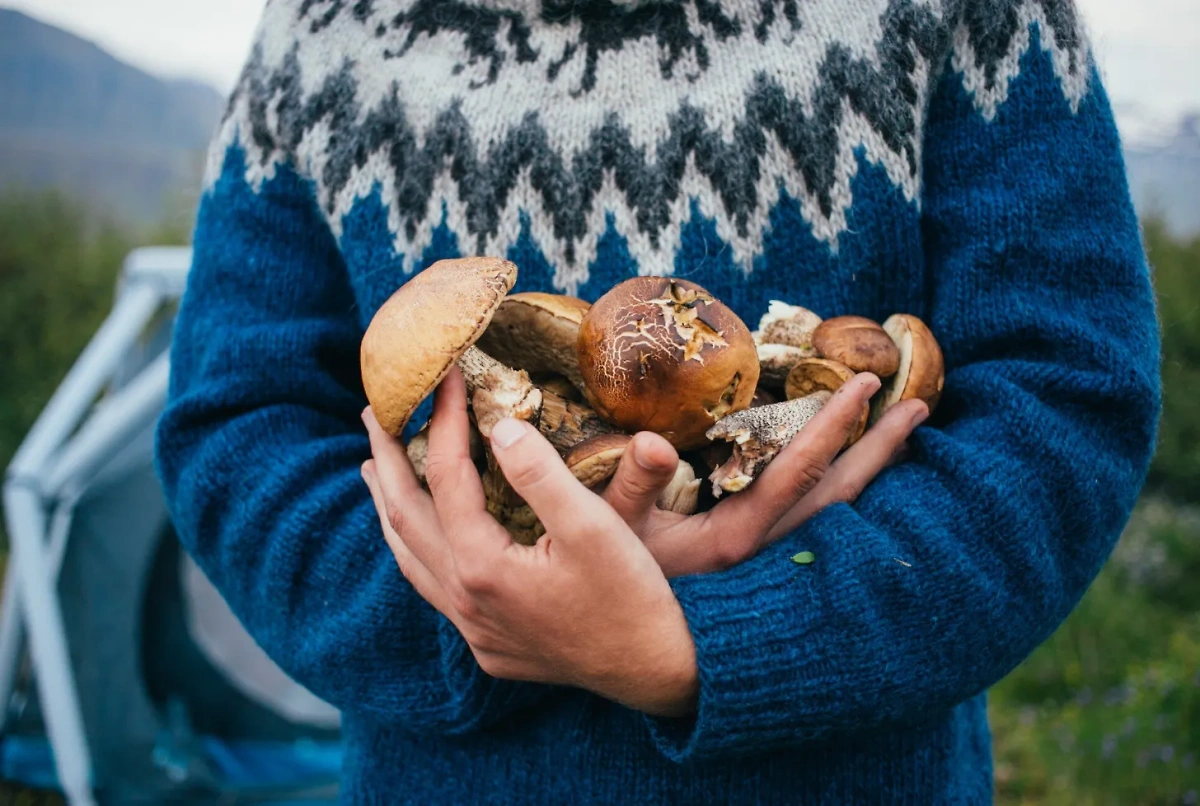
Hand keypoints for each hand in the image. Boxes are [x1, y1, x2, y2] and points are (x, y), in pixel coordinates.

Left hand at [360, 369, 697, 716]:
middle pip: (405, 515)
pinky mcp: (487, 644)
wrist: (656, 673)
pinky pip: (432, 585)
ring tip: (374, 467)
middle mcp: (464, 600)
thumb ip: (540, 473)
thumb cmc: (632, 597)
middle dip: (388, 458)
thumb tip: (497, 425)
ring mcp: (472, 628)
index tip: (446, 376)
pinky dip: (416, 546)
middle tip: (373, 412)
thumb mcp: (595, 526)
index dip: (443, 419)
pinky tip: (422, 535)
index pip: (447, 475)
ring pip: (409, 556)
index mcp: (482, 567)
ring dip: (390, 505)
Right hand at [599, 376, 927, 576]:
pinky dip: (849, 500)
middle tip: (919, 404)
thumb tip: (653, 441)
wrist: (628, 650)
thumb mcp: (607, 530)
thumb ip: (632, 484)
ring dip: (873, 475)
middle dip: (879, 448)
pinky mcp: (766, 572)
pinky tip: (859, 484)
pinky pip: (823, 530)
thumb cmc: (608, 581)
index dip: (833, 423)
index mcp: (735, 538)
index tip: (865, 382)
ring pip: (838, 516)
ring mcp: (769, 565)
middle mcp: (764, 554)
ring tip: (904, 439)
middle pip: (838, 495)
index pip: (797, 469)